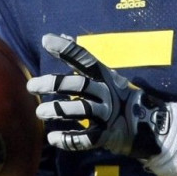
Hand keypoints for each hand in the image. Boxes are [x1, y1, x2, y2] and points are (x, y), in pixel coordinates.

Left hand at [27, 33, 169, 156]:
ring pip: (82, 110)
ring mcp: (107, 114)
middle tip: (31, 86)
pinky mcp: (106, 135)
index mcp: (104, 76)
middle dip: (54, 84)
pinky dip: (68, 139)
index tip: (45, 40)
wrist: (145, 124)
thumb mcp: (104, 75)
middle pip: (79, 85)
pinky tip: (52, 138)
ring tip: (40, 112)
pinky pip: (86, 138)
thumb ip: (81, 60)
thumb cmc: (117, 96)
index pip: (84, 58)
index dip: (66, 49)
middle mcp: (106, 92)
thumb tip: (62, 35)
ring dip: (59, 110)